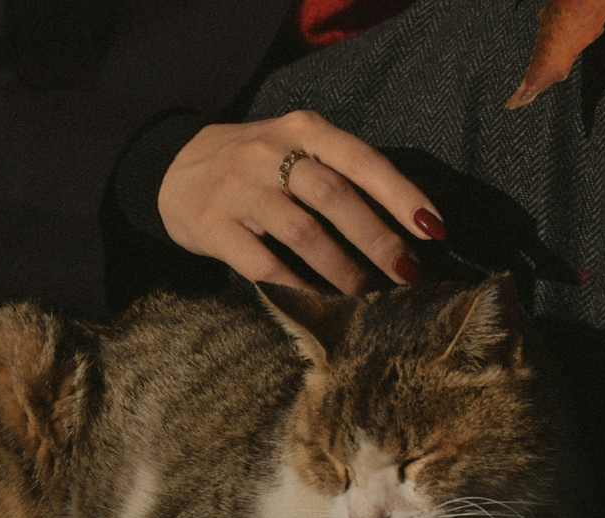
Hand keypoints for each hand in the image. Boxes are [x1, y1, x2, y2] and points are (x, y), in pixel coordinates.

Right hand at [158, 110, 444, 294]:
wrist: (171, 168)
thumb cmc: (253, 165)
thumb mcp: (295, 147)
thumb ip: (339, 171)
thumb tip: (406, 222)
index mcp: (302, 128)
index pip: (361, 160)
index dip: (401, 195)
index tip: (433, 230)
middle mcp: (270, 152)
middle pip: (335, 198)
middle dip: (379, 241)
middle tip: (408, 276)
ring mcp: (239, 189)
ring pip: (304, 233)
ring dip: (344, 270)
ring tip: (369, 296)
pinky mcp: (213, 225)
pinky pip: (264, 264)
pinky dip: (298, 287)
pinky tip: (320, 303)